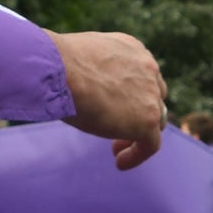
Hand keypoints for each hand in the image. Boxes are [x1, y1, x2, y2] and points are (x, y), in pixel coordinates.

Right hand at [53, 30, 165, 171]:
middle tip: (117, 128)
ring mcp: (150, 94)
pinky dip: (137, 154)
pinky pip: (150, 144)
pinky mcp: (147, 119)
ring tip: (116, 149)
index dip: (131, 94)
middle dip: (138, 112)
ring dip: (138, 135)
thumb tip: (75, 83)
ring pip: (154, 120)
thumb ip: (90, 71)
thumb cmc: (57, 63)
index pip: (141, 75)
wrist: (60, 68)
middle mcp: (147, 68)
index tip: (113, 107)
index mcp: (132, 50)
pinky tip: (120, 162)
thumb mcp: (80, 60)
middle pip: (153, 96)